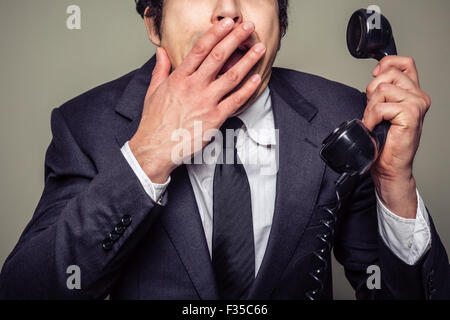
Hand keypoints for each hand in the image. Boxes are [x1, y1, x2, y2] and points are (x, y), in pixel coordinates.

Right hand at [129, 18, 265, 182]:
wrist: (156, 147)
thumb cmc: (155, 121)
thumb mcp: (153, 91)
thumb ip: (161, 69)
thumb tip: (161, 51)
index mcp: (179, 78)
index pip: (200, 49)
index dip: (215, 33)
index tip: (226, 23)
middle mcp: (194, 87)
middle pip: (218, 57)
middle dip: (235, 39)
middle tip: (247, 27)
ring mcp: (205, 102)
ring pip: (231, 76)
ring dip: (247, 60)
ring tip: (259, 48)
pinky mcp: (214, 118)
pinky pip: (235, 101)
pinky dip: (247, 90)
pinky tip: (256, 79)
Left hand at [362, 56, 430, 217]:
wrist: (389, 166)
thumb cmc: (385, 141)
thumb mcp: (382, 109)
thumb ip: (383, 91)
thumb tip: (376, 74)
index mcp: (413, 93)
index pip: (404, 63)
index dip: (386, 64)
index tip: (374, 76)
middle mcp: (419, 96)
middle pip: (389, 73)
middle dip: (372, 91)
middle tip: (372, 111)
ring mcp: (416, 104)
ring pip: (383, 89)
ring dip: (370, 107)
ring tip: (373, 121)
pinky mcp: (410, 114)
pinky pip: (381, 106)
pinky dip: (371, 118)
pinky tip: (374, 127)